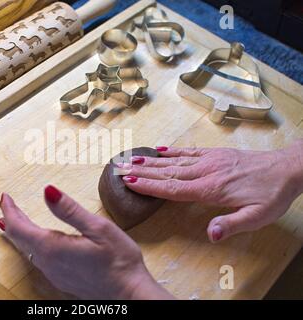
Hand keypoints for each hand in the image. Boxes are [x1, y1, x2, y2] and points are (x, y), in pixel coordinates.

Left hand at [0, 185, 172, 299]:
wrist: (128, 294)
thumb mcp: (97, 227)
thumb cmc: (119, 262)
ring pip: (27, 249)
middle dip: (11, 219)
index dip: (10, 210)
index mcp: (53, 247)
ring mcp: (54, 273)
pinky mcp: (62, 278)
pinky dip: (31, 243)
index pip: (19, 227)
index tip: (5, 197)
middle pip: (20, 238)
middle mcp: (49, 263)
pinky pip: (38, 258)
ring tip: (15, 219)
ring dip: (20, 231)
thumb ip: (69, 210)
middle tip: (6, 204)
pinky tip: (36, 241)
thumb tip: (47, 191)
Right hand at [120, 141, 302, 242]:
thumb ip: (231, 224)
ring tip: (130, 159)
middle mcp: (205, 172)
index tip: (129, 182)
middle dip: (141, 172)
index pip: (173, 188)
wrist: (287, 168)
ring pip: (173, 161)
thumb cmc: (271, 195)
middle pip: (167, 172)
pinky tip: (158, 150)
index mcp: (210, 189)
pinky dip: (171, 151)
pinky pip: (188, 152)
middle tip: (119, 168)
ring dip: (150, 161)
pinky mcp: (214, 154)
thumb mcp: (257, 216)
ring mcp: (208, 160)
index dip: (149, 186)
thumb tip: (210, 234)